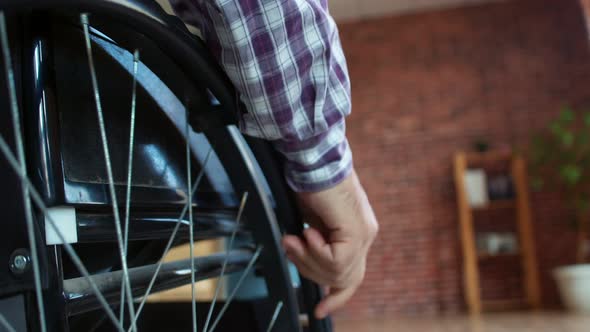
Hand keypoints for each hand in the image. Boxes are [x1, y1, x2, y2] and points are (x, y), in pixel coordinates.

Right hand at [282, 169, 377, 318]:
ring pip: (337, 273)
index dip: (337, 296)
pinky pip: (336, 261)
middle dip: (311, 272)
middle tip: (289, 249)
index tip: (318, 311)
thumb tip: (300, 259)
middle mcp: (365, 235)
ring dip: (308, 259)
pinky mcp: (356, 231)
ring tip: (293, 238)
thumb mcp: (309, 222)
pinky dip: (316, 251)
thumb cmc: (308, 184)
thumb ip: (313, 244)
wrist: (311, 161)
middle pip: (343, 278)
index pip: (352, 275)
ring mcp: (364, 234)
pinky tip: (307, 232)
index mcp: (356, 233)